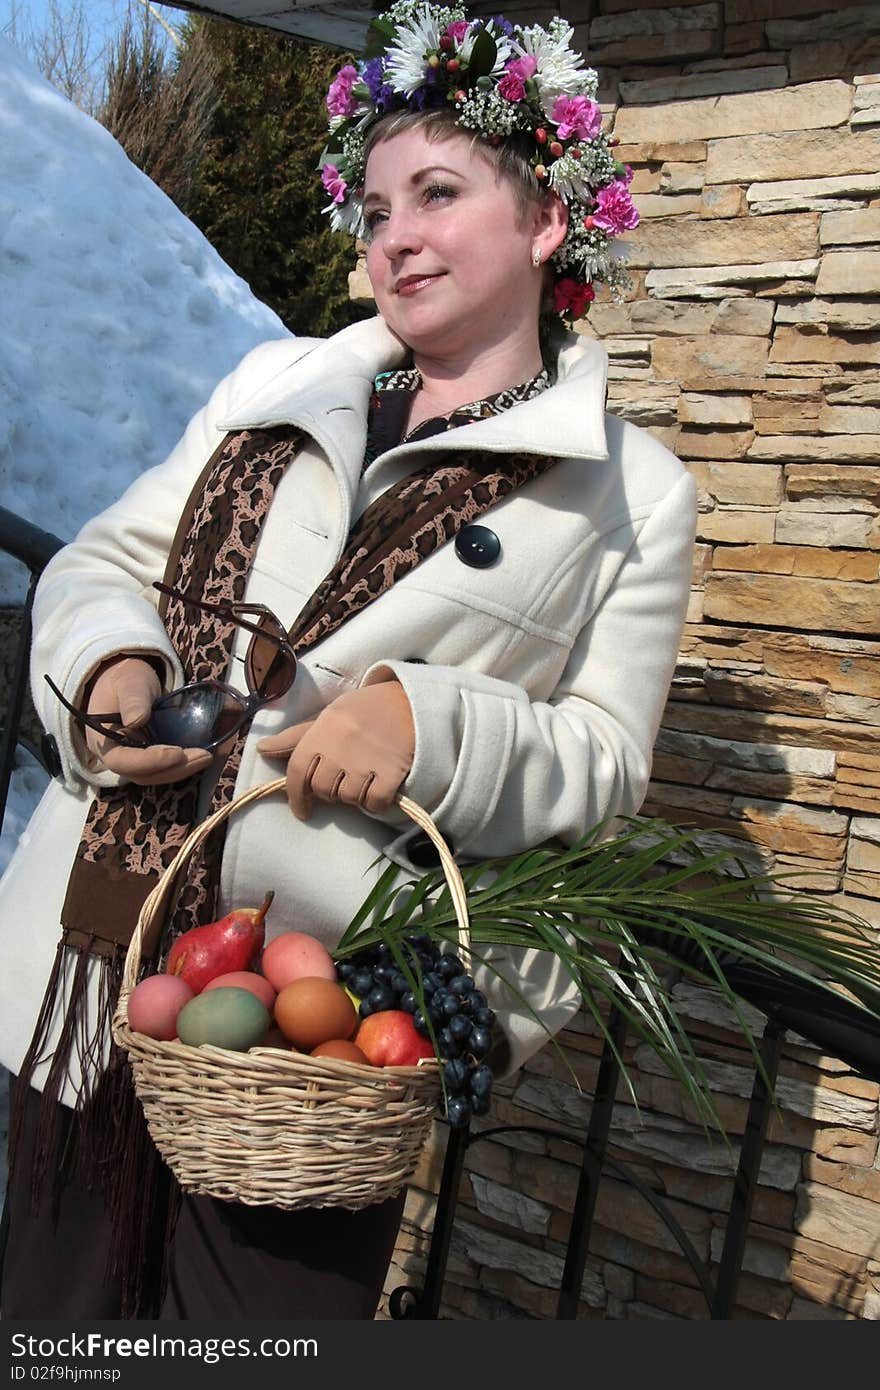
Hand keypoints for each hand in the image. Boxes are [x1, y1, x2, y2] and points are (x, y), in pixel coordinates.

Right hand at [83, 655, 212, 784]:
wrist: (127, 683)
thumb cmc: (125, 681)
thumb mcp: (129, 683)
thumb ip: (132, 699)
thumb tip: (137, 720)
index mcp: (102, 741)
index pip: (122, 761)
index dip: (150, 761)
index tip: (177, 752)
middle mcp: (116, 756)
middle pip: (142, 775)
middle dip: (173, 769)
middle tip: (203, 756)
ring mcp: (132, 760)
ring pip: (155, 775)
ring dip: (182, 769)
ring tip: (206, 756)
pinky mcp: (147, 759)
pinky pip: (163, 768)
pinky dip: (182, 765)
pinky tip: (200, 755)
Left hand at [257, 681, 414, 819]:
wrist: (412, 702)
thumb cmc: (366, 709)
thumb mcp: (329, 716)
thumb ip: (296, 737)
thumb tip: (262, 750)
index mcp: (322, 731)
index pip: (297, 770)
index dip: (296, 796)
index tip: (302, 811)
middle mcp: (339, 747)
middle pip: (322, 789)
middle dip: (329, 790)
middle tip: (344, 777)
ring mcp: (365, 761)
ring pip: (347, 798)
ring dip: (354, 795)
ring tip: (364, 778)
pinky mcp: (391, 773)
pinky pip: (373, 803)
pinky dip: (375, 802)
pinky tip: (380, 788)